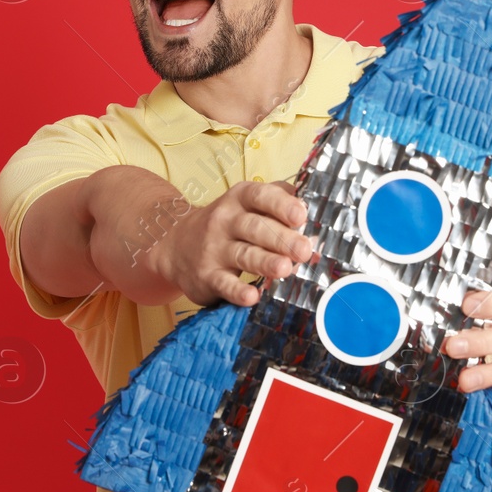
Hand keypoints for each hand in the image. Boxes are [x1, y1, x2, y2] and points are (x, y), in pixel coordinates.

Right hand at [149, 180, 314, 307]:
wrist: (175, 247)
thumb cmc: (227, 225)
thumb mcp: (248, 207)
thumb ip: (280, 211)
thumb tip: (316, 230)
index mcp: (240, 199)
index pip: (261, 195)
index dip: (281, 205)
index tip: (301, 215)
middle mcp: (225, 220)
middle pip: (256, 227)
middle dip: (282, 238)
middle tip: (304, 250)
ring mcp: (214, 249)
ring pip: (243, 255)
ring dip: (265, 262)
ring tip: (285, 268)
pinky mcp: (207, 276)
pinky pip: (223, 284)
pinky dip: (237, 291)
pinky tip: (252, 296)